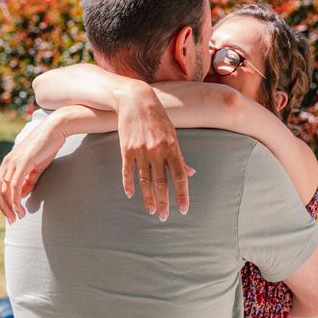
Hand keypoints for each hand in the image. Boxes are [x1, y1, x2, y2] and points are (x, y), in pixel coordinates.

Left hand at [0, 116, 65, 222]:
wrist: (55, 130)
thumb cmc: (47, 147)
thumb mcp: (36, 167)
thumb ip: (28, 181)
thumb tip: (22, 195)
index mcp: (8, 163)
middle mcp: (7, 163)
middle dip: (1, 209)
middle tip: (11, 221)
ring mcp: (13, 163)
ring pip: (3, 191)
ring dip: (9, 207)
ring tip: (18, 218)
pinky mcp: (23, 163)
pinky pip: (14, 186)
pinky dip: (15, 200)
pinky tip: (20, 209)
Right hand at [116, 83, 194, 220]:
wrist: (135, 100)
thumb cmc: (158, 117)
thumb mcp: (173, 134)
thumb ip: (180, 156)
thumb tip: (191, 173)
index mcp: (172, 147)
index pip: (180, 176)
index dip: (182, 194)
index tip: (183, 209)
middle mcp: (157, 151)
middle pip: (162, 182)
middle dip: (164, 201)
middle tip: (164, 217)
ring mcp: (140, 151)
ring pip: (145, 180)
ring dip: (148, 197)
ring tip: (151, 210)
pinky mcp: (126, 149)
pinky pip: (127, 171)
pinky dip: (128, 184)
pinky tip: (131, 195)